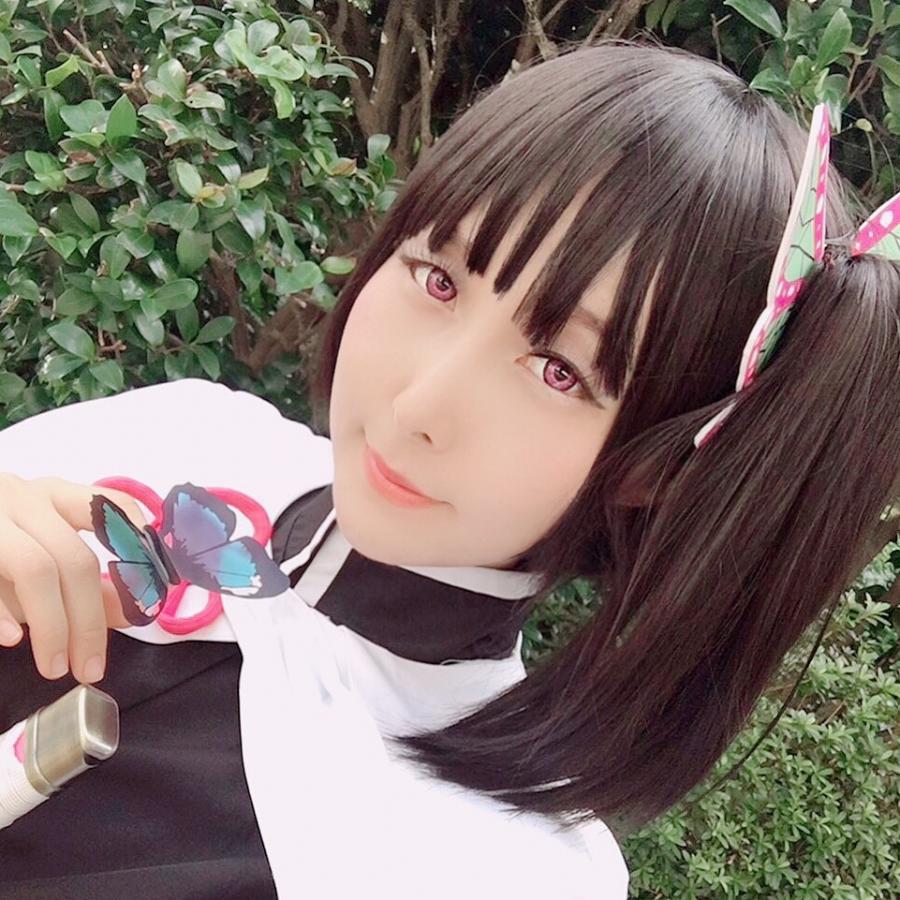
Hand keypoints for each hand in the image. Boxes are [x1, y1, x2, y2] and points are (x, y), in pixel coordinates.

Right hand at [0, 473, 147, 682]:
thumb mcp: (43, 556)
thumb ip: (88, 583)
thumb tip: (133, 609)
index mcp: (54, 495)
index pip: (111, 506)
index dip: (137, 546)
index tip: (151, 591)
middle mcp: (23, 498)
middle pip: (74, 558)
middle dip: (89, 619)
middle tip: (91, 666)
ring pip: (36, 569)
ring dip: (52, 624)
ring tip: (56, 666)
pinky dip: (3, 612)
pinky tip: (12, 638)